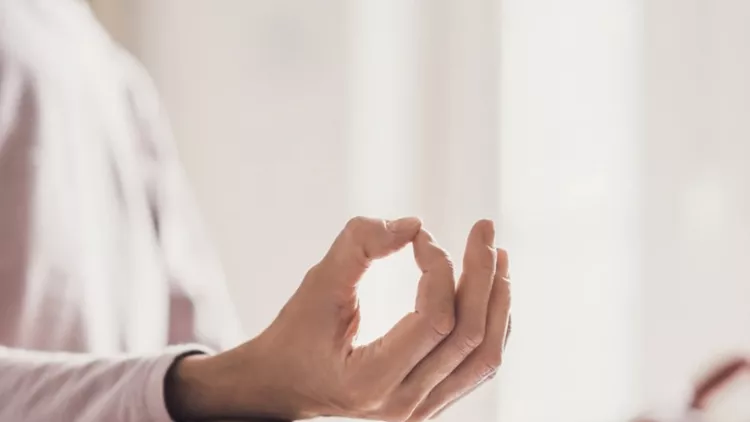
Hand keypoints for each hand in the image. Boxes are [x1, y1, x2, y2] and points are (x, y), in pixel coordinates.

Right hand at [170, 217, 511, 420]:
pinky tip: (489, 291)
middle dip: (482, 274)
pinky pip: (476, 365)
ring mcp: (420, 410)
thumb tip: (416, 224)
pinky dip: (489, 324)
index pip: (435, 319)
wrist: (282, 385)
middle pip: (469, 336)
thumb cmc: (295, 335)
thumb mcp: (317, 286)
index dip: (438, 268)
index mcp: (372, 381)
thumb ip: (359, 245)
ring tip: (497, 257)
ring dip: (496, 301)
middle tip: (484, 228)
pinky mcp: (429, 402)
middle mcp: (403, 405)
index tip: (421, 238)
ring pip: (484, 356)